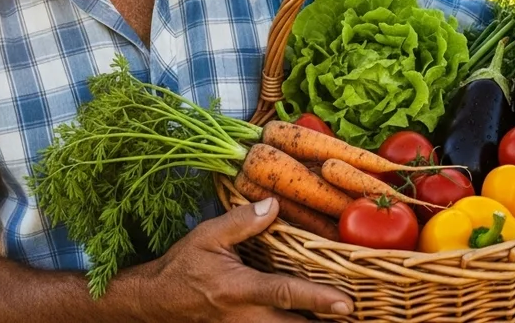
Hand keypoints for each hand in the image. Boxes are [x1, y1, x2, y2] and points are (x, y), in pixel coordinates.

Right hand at [141, 197, 353, 321]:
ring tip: (342, 321)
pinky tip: (309, 319)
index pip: (286, 294)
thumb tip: (273, 204)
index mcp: (240, 290)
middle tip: (357, 317)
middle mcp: (247, 318)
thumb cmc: (182, 267)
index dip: (318, 299)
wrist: (157, 302)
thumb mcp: (207, 237)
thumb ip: (241, 222)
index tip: (347, 303)